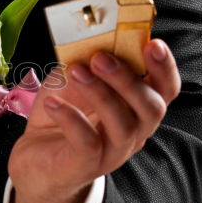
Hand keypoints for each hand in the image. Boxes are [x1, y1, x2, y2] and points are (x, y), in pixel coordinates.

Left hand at [8, 40, 180, 202]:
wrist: (35, 160)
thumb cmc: (62, 115)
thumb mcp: (73, 81)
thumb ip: (85, 61)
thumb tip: (89, 37)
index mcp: (137, 108)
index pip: (166, 90)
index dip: (165, 68)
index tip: (153, 43)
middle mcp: (133, 132)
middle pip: (151, 108)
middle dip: (129, 79)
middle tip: (101, 57)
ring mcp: (112, 152)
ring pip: (122, 125)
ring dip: (100, 94)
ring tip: (76, 71)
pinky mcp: (85, 165)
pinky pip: (87, 142)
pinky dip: (70, 118)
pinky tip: (52, 103)